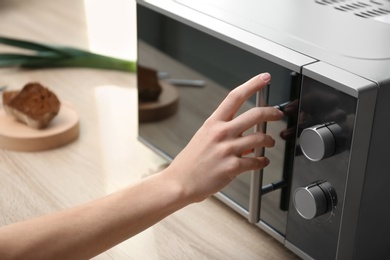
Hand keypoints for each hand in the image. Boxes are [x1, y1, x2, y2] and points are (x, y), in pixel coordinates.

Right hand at [164, 73, 283, 202]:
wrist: (179, 182)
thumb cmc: (190, 162)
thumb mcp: (204, 138)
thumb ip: (224, 133)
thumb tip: (245, 134)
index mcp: (213, 123)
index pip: (235, 97)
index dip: (252, 85)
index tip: (264, 78)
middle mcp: (221, 133)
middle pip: (255, 115)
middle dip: (272, 113)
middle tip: (277, 114)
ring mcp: (227, 149)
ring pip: (260, 138)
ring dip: (269, 140)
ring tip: (269, 143)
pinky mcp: (232, 167)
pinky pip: (256, 161)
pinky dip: (262, 161)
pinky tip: (262, 162)